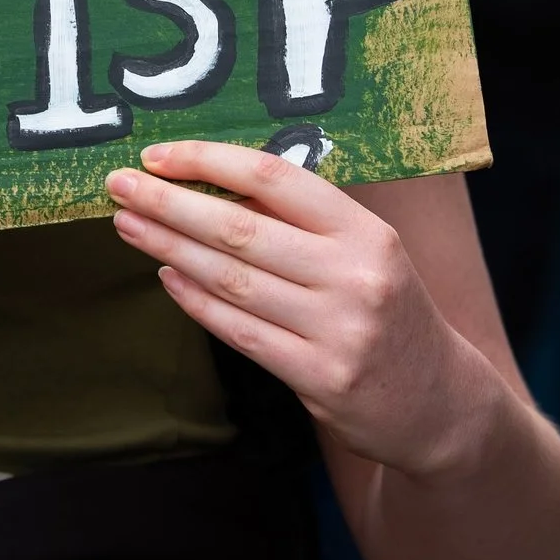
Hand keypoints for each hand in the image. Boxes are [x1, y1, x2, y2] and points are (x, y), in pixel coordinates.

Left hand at [108, 140, 495, 479]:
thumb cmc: (386, 309)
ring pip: (232, 279)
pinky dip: (196, 301)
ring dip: (169, 248)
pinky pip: (240, 332)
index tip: (156, 156)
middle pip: (241, 228)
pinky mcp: (320, 378)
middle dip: (169, 203)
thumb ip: (300, 218)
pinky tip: (167, 276)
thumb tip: (209, 175)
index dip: (209, 162)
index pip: (274, 178)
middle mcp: (355, 276)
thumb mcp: (363, 251)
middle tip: (118, 185)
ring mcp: (338, 331)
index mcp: (365, 231)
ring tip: (127, 225)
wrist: (441, 403)